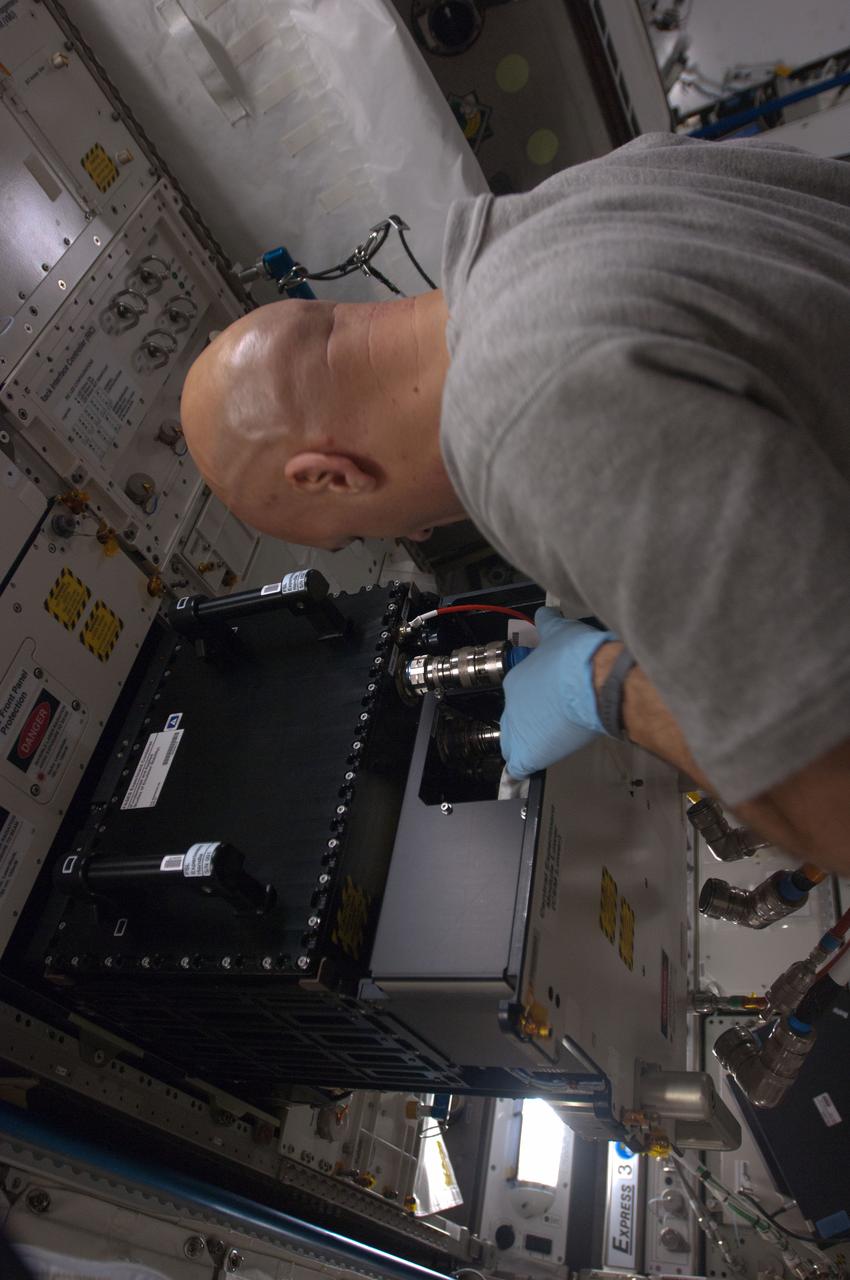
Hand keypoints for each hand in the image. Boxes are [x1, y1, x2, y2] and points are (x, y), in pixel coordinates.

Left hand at [499, 607, 614, 777]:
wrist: (592, 677)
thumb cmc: (580, 657)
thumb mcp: (560, 631)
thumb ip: (549, 625)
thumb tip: (545, 612)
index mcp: (517, 678)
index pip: (521, 695)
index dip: (537, 699)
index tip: (552, 699)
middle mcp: (513, 703)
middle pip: (514, 720)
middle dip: (529, 723)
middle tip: (553, 723)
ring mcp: (519, 728)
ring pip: (514, 743)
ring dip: (529, 744)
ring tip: (548, 745)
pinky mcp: (530, 750)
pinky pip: (519, 766)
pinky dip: (522, 770)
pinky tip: (525, 775)